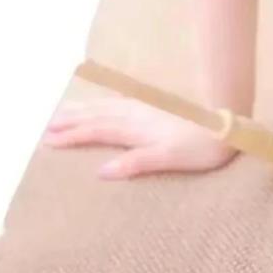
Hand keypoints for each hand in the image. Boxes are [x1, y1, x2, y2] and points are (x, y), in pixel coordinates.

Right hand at [42, 97, 237, 179]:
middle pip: (96, 115)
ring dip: (83, 109)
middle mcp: (136, 114)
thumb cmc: (198, 148)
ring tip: (63, 111)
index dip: (73, 135)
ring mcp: (144, 108)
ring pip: (106, 106)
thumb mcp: (168, 159)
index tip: (49, 140)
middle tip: (47, 125)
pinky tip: (101, 103)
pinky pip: (117, 102)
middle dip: (71, 119)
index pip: (97, 130)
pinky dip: (102, 103)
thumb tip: (101, 171)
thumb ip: (135, 163)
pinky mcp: (154, 107)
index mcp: (135, 128)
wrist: (225, 127)